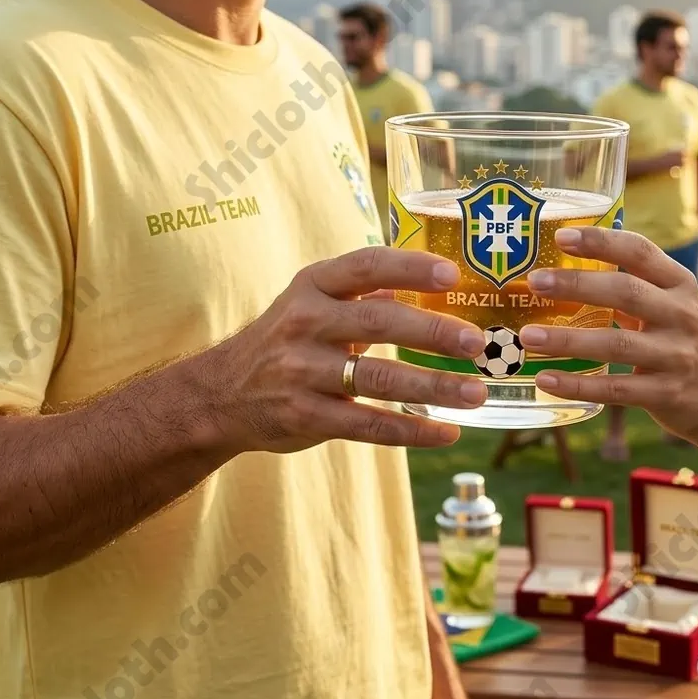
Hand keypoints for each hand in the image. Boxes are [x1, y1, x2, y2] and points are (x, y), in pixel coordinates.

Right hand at [201, 247, 487, 453]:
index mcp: (313, 287)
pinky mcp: (306, 416)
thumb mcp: (312, 302)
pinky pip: (368, 425)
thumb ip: (364, 294)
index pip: (365, 266)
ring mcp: (303, 372)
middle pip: (379, 322)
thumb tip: (430, 283)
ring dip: (434, 388)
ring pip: (379, 379)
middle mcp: (306, 323)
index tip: (451, 274)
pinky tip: (447, 432)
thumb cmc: (286, 340)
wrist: (221, 395)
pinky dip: (411, 431)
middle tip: (476, 343)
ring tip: (475, 393)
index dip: (409, 267)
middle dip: (433, 332)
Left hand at [518, 228, 697, 464]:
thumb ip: (632, 287)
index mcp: (680, 284)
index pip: (640, 252)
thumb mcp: (673, 306)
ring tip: (528, 337)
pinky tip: (546, 381)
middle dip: (577, 285)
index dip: (601, 242)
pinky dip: (578, 385)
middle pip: (626, 293)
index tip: (562, 236)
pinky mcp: (666, 394)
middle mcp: (682, 315)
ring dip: (568, 341)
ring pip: (617, 344)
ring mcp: (676, 356)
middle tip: (535, 281)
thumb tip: (564, 269)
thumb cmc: (684, 343)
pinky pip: (616, 389)